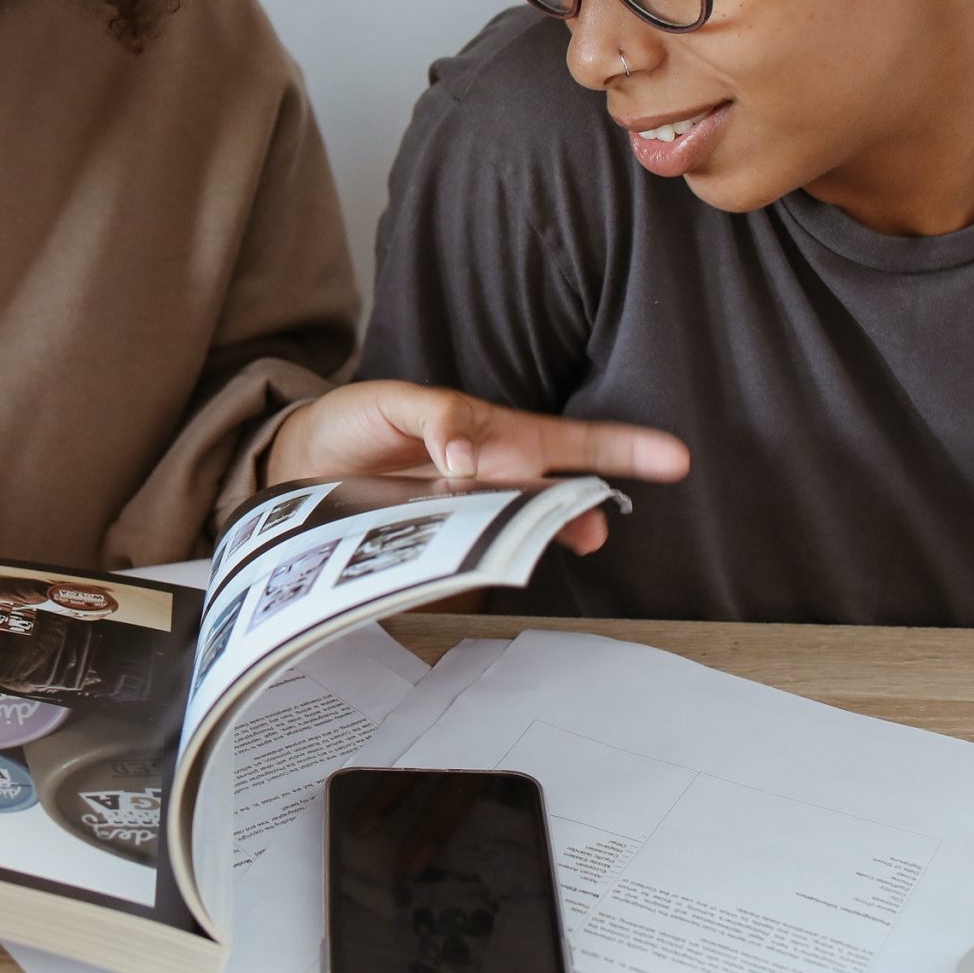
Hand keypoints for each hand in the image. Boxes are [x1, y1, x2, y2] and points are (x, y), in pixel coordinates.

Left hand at [263, 380, 688, 555]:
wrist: (298, 464)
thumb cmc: (354, 423)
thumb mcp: (391, 402)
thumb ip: (437, 416)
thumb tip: (468, 453)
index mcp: (492, 436)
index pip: (570, 442)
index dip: (624, 449)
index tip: (674, 458)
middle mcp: (489, 481)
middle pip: (552, 498)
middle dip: (576, 512)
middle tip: (591, 530)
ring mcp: (462, 519)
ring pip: (512, 534)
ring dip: (526, 540)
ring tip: (531, 548)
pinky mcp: (430, 551)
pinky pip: (466, 564)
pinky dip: (478, 569)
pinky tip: (478, 570)